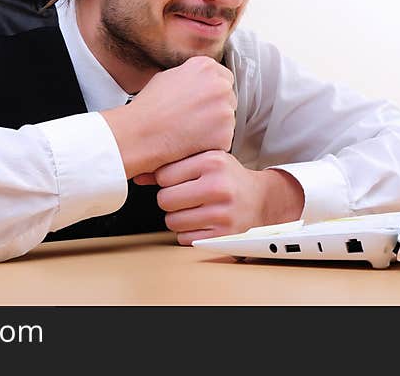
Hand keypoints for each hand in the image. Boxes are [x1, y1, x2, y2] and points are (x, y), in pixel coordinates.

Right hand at [101, 56, 236, 178]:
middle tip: (195, 119)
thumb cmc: (149, 107)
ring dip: (215, 127)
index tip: (203, 102)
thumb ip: (190, 75)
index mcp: (207, 68)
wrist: (141, 133)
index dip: (212, 92)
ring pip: (227, 120)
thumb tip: (199, 79)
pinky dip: (212, 144)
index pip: (224, 77)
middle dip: (216, 108)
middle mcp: (220, 86)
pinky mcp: (225, 134)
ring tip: (190, 131)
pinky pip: (224, 140)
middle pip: (228, 98)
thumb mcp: (167, 77)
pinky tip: (192, 143)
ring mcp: (225, 111)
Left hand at [137, 150, 304, 244]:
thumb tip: (138, 174)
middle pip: (164, 199)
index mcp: (213, 161)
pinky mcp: (221, 236)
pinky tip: (202, 221)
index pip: (164, 175)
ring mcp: (221, 214)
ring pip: (171, 221)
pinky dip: (188, 232)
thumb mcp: (205, 160)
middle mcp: (218, 187)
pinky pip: (183, 238)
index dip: (167, 180)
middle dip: (170, 199)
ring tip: (195, 208)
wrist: (261, 200)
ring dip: (178, 217)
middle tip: (186, 196)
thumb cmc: (228, 178)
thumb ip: (172, 165)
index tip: (179, 180)